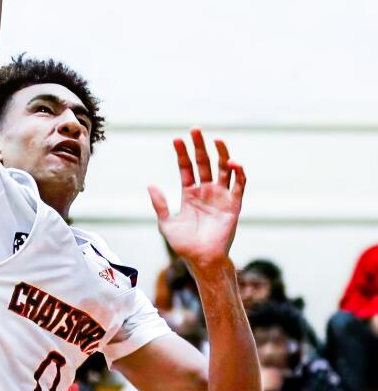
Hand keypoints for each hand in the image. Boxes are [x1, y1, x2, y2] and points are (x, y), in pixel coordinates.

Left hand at [148, 132, 246, 274]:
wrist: (201, 259)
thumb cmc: (184, 245)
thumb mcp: (166, 223)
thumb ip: (160, 204)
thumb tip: (151, 184)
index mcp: (190, 194)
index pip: (186, 168)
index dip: (182, 154)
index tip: (176, 139)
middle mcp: (206, 192)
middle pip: (204, 163)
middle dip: (200, 147)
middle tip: (195, 130)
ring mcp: (221, 196)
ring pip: (223, 169)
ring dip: (221, 154)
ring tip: (216, 139)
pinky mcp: (234, 204)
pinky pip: (239, 185)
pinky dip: (238, 172)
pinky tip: (233, 162)